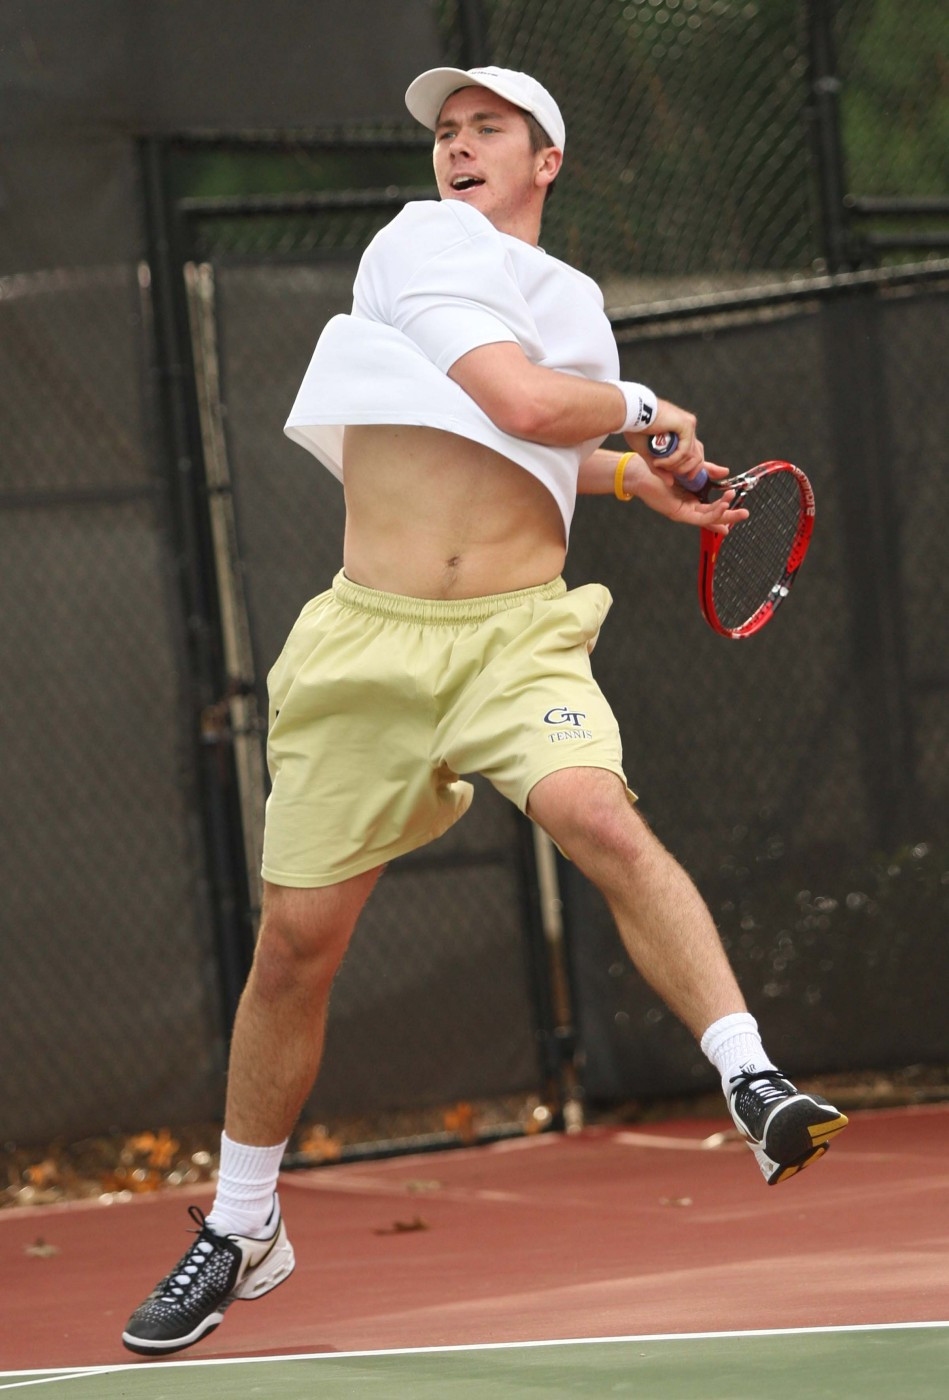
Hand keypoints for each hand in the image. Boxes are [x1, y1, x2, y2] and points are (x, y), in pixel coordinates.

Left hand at [623, 456, 749, 534]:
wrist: (643, 469)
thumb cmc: (663, 467)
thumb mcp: (692, 467)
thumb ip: (709, 471)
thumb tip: (726, 471)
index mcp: (693, 497)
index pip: (713, 507)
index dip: (726, 510)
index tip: (741, 509)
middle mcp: (689, 506)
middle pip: (714, 515)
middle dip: (730, 516)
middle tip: (746, 513)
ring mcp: (684, 511)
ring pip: (709, 518)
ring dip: (723, 513)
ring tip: (734, 505)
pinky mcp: (679, 513)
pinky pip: (700, 517)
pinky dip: (713, 514)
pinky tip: (723, 506)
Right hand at [625, 398, 704, 482]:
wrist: (631, 413)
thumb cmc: (636, 429)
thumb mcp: (649, 453)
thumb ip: (660, 468)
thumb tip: (671, 483)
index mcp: (682, 430)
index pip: (695, 452)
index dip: (692, 468)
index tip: (684, 478)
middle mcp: (688, 426)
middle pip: (698, 455)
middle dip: (686, 469)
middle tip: (670, 473)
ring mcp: (689, 425)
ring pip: (691, 455)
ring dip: (674, 465)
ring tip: (657, 464)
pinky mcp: (686, 425)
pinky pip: (684, 451)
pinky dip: (672, 460)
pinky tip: (659, 461)